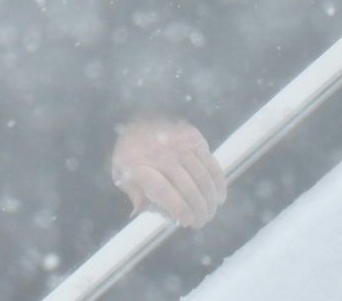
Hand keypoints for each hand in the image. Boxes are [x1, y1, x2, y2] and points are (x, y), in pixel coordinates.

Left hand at [110, 114, 227, 228]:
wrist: (137, 119)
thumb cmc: (129, 155)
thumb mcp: (121, 176)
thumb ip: (135, 196)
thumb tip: (142, 213)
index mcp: (138, 165)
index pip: (163, 190)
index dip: (178, 208)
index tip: (187, 222)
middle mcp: (159, 152)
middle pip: (187, 187)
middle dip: (198, 210)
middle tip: (200, 222)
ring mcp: (178, 143)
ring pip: (202, 178)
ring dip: (210, 200)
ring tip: (209, 214)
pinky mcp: (193, 137)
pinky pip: (211, 164)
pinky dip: (219, 183)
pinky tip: (220, 197)